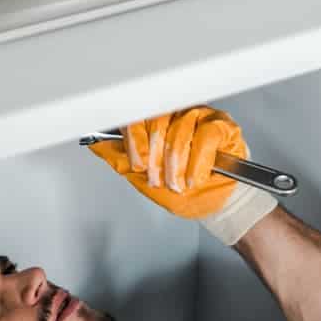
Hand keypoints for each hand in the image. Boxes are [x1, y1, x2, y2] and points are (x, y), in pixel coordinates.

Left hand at [89, 107, 248, 218]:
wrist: (211, 206)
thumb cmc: (183, 190)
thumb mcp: (145, 180)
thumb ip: (122, 161)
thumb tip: (97, 145)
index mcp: (155, 122)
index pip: (138, 116)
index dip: (135, 140)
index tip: (138, 164)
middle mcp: (176, 114)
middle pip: (158, 121)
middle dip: (156, 159)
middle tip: (160, 179)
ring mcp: (200, 117)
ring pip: (180, 130)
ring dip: (177, 165)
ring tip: (178, 183)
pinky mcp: (222, 126)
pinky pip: (205, 136)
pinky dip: (198, 163)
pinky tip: (195, 177)